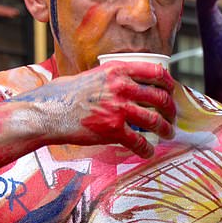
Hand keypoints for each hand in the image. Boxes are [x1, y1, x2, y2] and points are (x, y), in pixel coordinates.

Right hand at [26, 62, 175, 157]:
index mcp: (118, 70)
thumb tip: (128, 84)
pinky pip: (138, 141)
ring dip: (164, 128)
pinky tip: (147, 152)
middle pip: (159, 97)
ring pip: (154, 120)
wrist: (49, 111)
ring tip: (168, 133)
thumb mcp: (93, 75)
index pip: (156, 72)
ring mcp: (119, 109)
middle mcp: (122, 87)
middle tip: (172, 116)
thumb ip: (113, 78)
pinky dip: (146, 149)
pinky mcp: (113, 130)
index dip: (169, 82)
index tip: (171, 90)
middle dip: (170, 109)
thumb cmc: (65, 94)